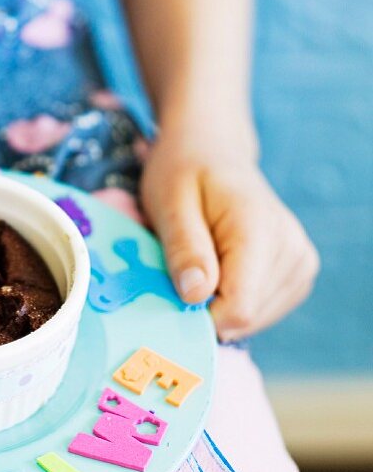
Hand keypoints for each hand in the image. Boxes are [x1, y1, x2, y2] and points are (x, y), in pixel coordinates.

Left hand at [140, 130, 319, 340]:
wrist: (214, 152)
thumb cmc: (184, 174)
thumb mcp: (170, 202)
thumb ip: (184, 248)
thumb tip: (195, 296)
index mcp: (259, 228)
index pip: (239, 307)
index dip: (200, 313)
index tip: (175, 289)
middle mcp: (292, 248)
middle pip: (248, 316)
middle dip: (208, 305)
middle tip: (186, 267)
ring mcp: (302, 261)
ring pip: (256, 319)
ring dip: (222, 302)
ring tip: (207, 259)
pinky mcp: (300, 272)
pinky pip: (265, 311)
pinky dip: (236, 299)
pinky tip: (223, 267)